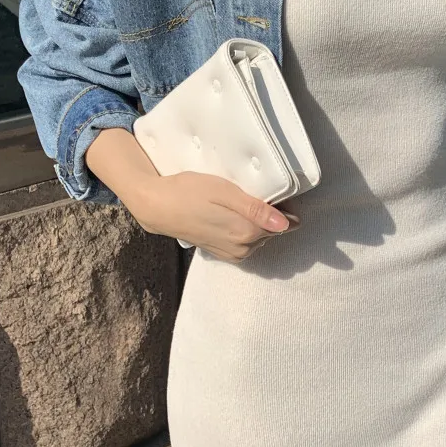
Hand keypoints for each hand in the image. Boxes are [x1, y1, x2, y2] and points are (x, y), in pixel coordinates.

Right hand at [132, 171, 300, 262]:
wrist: (158, 207)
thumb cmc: (189, 192)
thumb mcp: (225, 192)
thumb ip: (256, 209)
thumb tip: (287, 224)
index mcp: (247, 232)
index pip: (284, 224)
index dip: (283, 207)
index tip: (273, 193)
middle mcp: (243, 249)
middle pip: (272, 230)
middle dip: (269, 214)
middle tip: (250, 193)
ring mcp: (233, 254)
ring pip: (260, 237)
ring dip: (255, 222)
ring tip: (237, 204)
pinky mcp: (223, 254)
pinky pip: (246, 243)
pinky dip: (244, 230)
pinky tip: (230, 216)